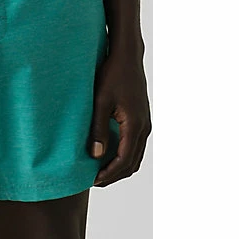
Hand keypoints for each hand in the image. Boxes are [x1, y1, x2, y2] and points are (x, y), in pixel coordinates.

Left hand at [89, 43, 151, 186]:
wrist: (127, 57)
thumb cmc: (112, 75)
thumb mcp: (100, 101)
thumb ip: (98, 128)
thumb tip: (96, 155)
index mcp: (135, 126)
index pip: (123, 161)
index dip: (108, 174)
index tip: (93, 181)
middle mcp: (144, 128)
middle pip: (132, 163)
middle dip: (114, 175)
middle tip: (94, 181)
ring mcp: (145, 124)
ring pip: (135, 156)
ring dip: (119, 166)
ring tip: (99, 170)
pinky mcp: (141, 119)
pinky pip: (135, 145)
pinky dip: (123, 155)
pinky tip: (107, 153)